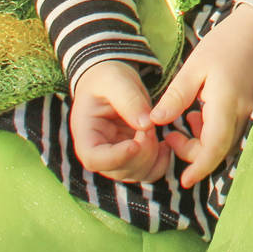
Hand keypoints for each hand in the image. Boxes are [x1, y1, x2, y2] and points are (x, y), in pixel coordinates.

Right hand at [69, 60, 168, 182]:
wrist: (111, 78)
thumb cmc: (108, 77)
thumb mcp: (116, 80)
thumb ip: (129, 100)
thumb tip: (146, 124)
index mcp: (86, 133)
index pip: (94, 158)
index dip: (116, 157)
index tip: (136, 143)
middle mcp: (98, 151)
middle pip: (117, 170)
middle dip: (140, 153)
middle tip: (150, 128)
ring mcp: (116, 156)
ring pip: (135, 174)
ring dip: (151, 157)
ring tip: (154, 130)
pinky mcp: (132, 156)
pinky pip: (148, 171)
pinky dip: (161, 163)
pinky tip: (166, 145)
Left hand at [149, 4, 252, 188]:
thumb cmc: (227, 42)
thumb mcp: (195, 66)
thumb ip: (176, 96)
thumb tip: (155, 121)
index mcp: (225, 106)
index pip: (213, 149)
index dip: (198, 168)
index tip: (183, 182)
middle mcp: (242, 115)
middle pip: (219, 151)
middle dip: (194, 154)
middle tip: (171, 137)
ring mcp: (250, 111)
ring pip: (226, 141)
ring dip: (204, 141)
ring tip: (185, 121)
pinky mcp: (252, 106)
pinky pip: (232, 129)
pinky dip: (213, 130)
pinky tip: (200, 113)